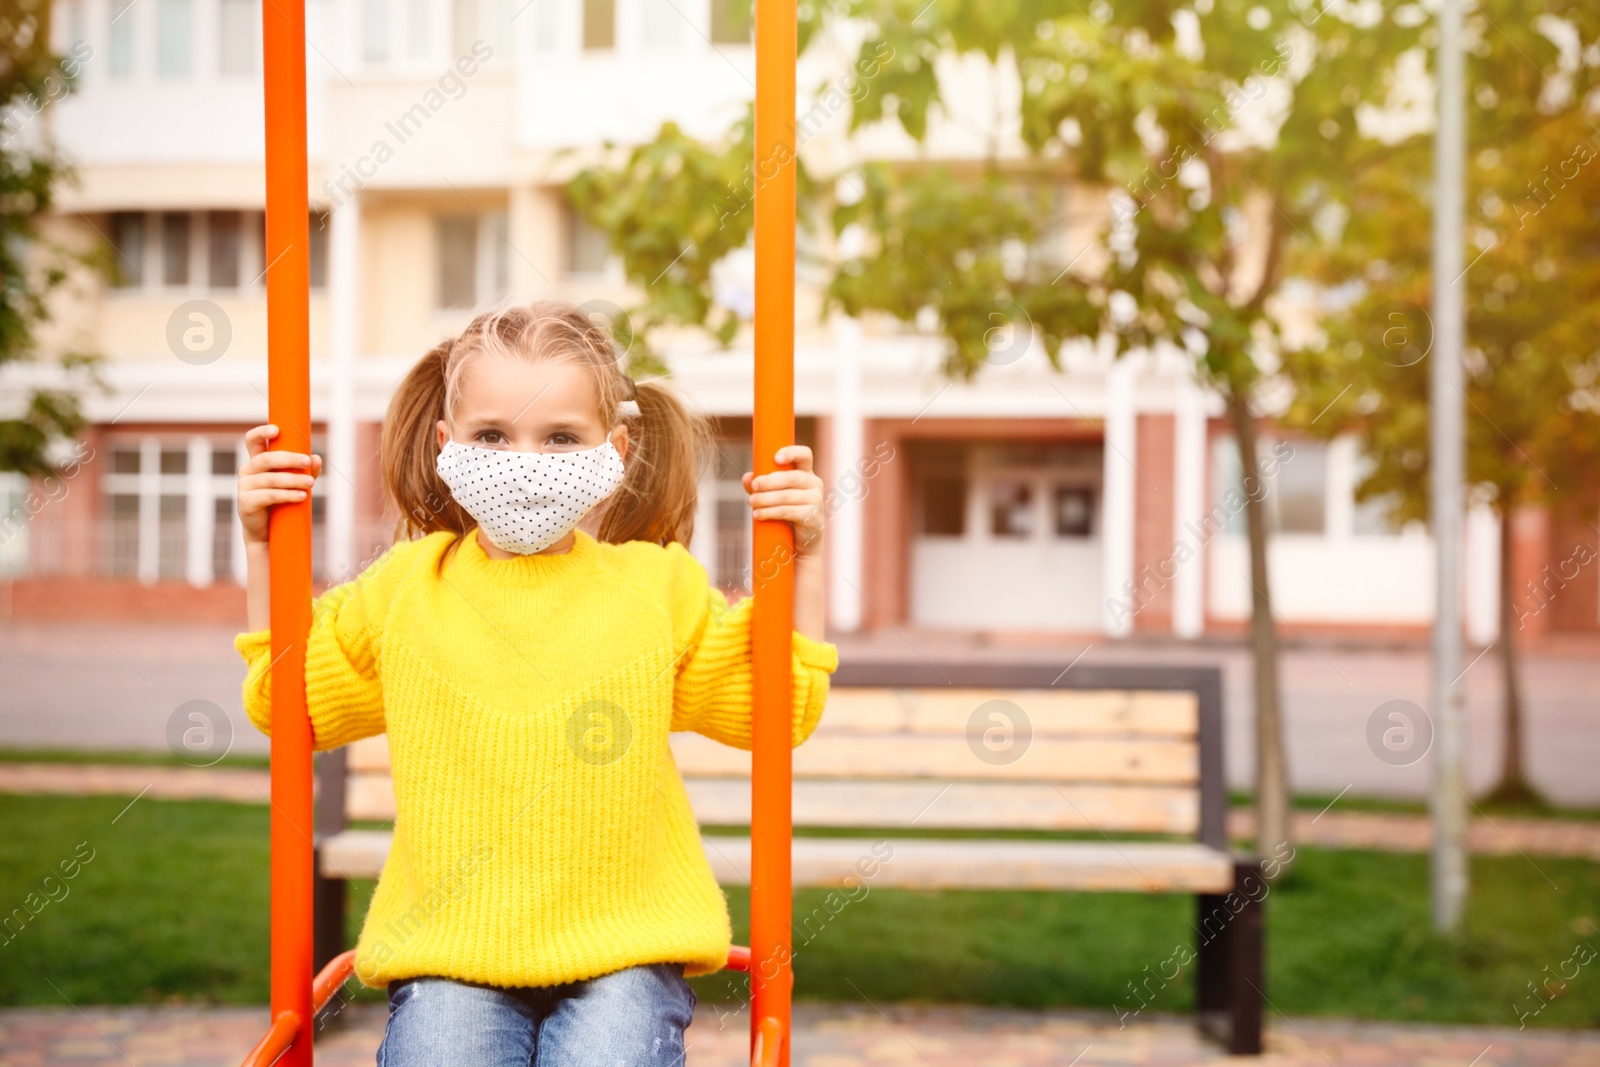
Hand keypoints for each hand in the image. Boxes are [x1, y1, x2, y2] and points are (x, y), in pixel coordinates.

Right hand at [238, 424, 321, 544]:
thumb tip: (317, 459)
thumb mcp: (295, 482)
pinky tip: (301, 496)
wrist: (268, 532)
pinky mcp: (246, 502)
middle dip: (288, 459)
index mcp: (257, 461)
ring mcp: (244, 486)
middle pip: (266, 459)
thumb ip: (306, 470)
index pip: (253, 440)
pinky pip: (268, 495)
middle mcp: (248, 470)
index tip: (277, 430)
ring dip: (293, 480)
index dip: (261, 433)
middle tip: (307, 461)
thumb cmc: (281, 501)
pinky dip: (286, 495)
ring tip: (311, 484)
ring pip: (270, 479)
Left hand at [742, 445, 823, 558]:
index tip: (776, 458)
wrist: (801, 543)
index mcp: (805, 473)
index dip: (792, 453)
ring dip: (766, 499)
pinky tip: (758, 515)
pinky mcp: (814, 518)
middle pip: (792, 477)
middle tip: (754, 486)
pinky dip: (771, 513)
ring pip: (788, 496)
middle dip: (770, 481)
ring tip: (751, 502)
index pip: (804, 455)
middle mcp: (814, 483)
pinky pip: (790, 512)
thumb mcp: (772, 496)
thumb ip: (760, 485)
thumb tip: (746, 477)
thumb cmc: (786, 514)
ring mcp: (817, 501)